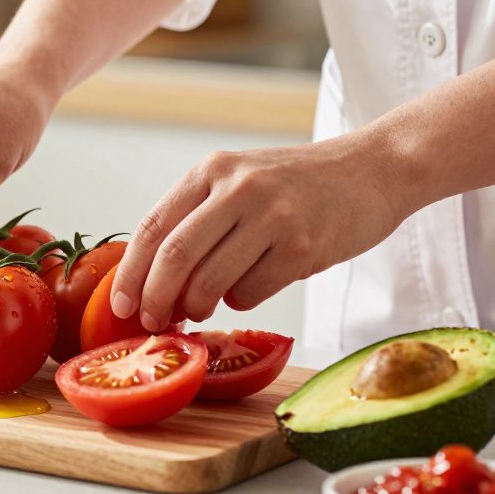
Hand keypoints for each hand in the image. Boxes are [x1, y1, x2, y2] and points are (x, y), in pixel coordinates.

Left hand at [110, 133, 408, 329]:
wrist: (374, 170)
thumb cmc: (296, 185)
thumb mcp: (239, 181)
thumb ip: (198, 217)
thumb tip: (149, 280)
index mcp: (212, 170)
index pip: (153, 227)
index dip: (130, 273)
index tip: (121, 306)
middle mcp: (238, 188)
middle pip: (174, 258)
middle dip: (155, 300)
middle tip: (154, 323)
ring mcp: (272, 216)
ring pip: (210, 282)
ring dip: (197, 308)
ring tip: (200, 309)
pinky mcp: (303, 246)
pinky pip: (250, 293)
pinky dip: (239, 301)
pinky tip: (252, 285)